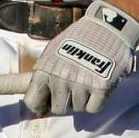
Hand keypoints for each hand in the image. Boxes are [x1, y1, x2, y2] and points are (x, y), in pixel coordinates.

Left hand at [22, 1, 138, 115]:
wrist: (106, 28)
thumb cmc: (78, 39)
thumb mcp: (53, 51)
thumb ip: (44, 74)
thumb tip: (34, 98)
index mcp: (45, 68)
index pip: (32, 101)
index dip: (39, 106)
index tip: (45, 104)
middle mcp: (61, 78)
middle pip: (58, 109)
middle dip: (65, 102)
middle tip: (71, 89)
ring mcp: (81, 83)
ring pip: (78, 109)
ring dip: (82, 99)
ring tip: (86, 81)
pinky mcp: (100, 88)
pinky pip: (94, 108)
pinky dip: (96, 101)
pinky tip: (97, 86)